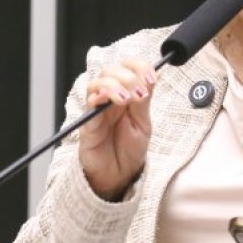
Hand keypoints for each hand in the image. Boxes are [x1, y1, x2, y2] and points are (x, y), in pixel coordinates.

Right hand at [78, 58, 157, 199]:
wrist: (118, 176)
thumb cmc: (129, 150)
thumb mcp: (143, 123)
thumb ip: (145, 100)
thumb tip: (155, 73)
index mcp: (126, 94)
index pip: (128, 68)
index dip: (139, 66)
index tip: (151, 77)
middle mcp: (110, 98)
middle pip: (112, 70)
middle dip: (129, 76)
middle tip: (141, 92)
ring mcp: (97, 108)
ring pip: (98, 81)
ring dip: (116, 84)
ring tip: (128, 99)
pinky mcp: (87, 122)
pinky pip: (89, 102)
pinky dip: (100, 96)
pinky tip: (112, 101)